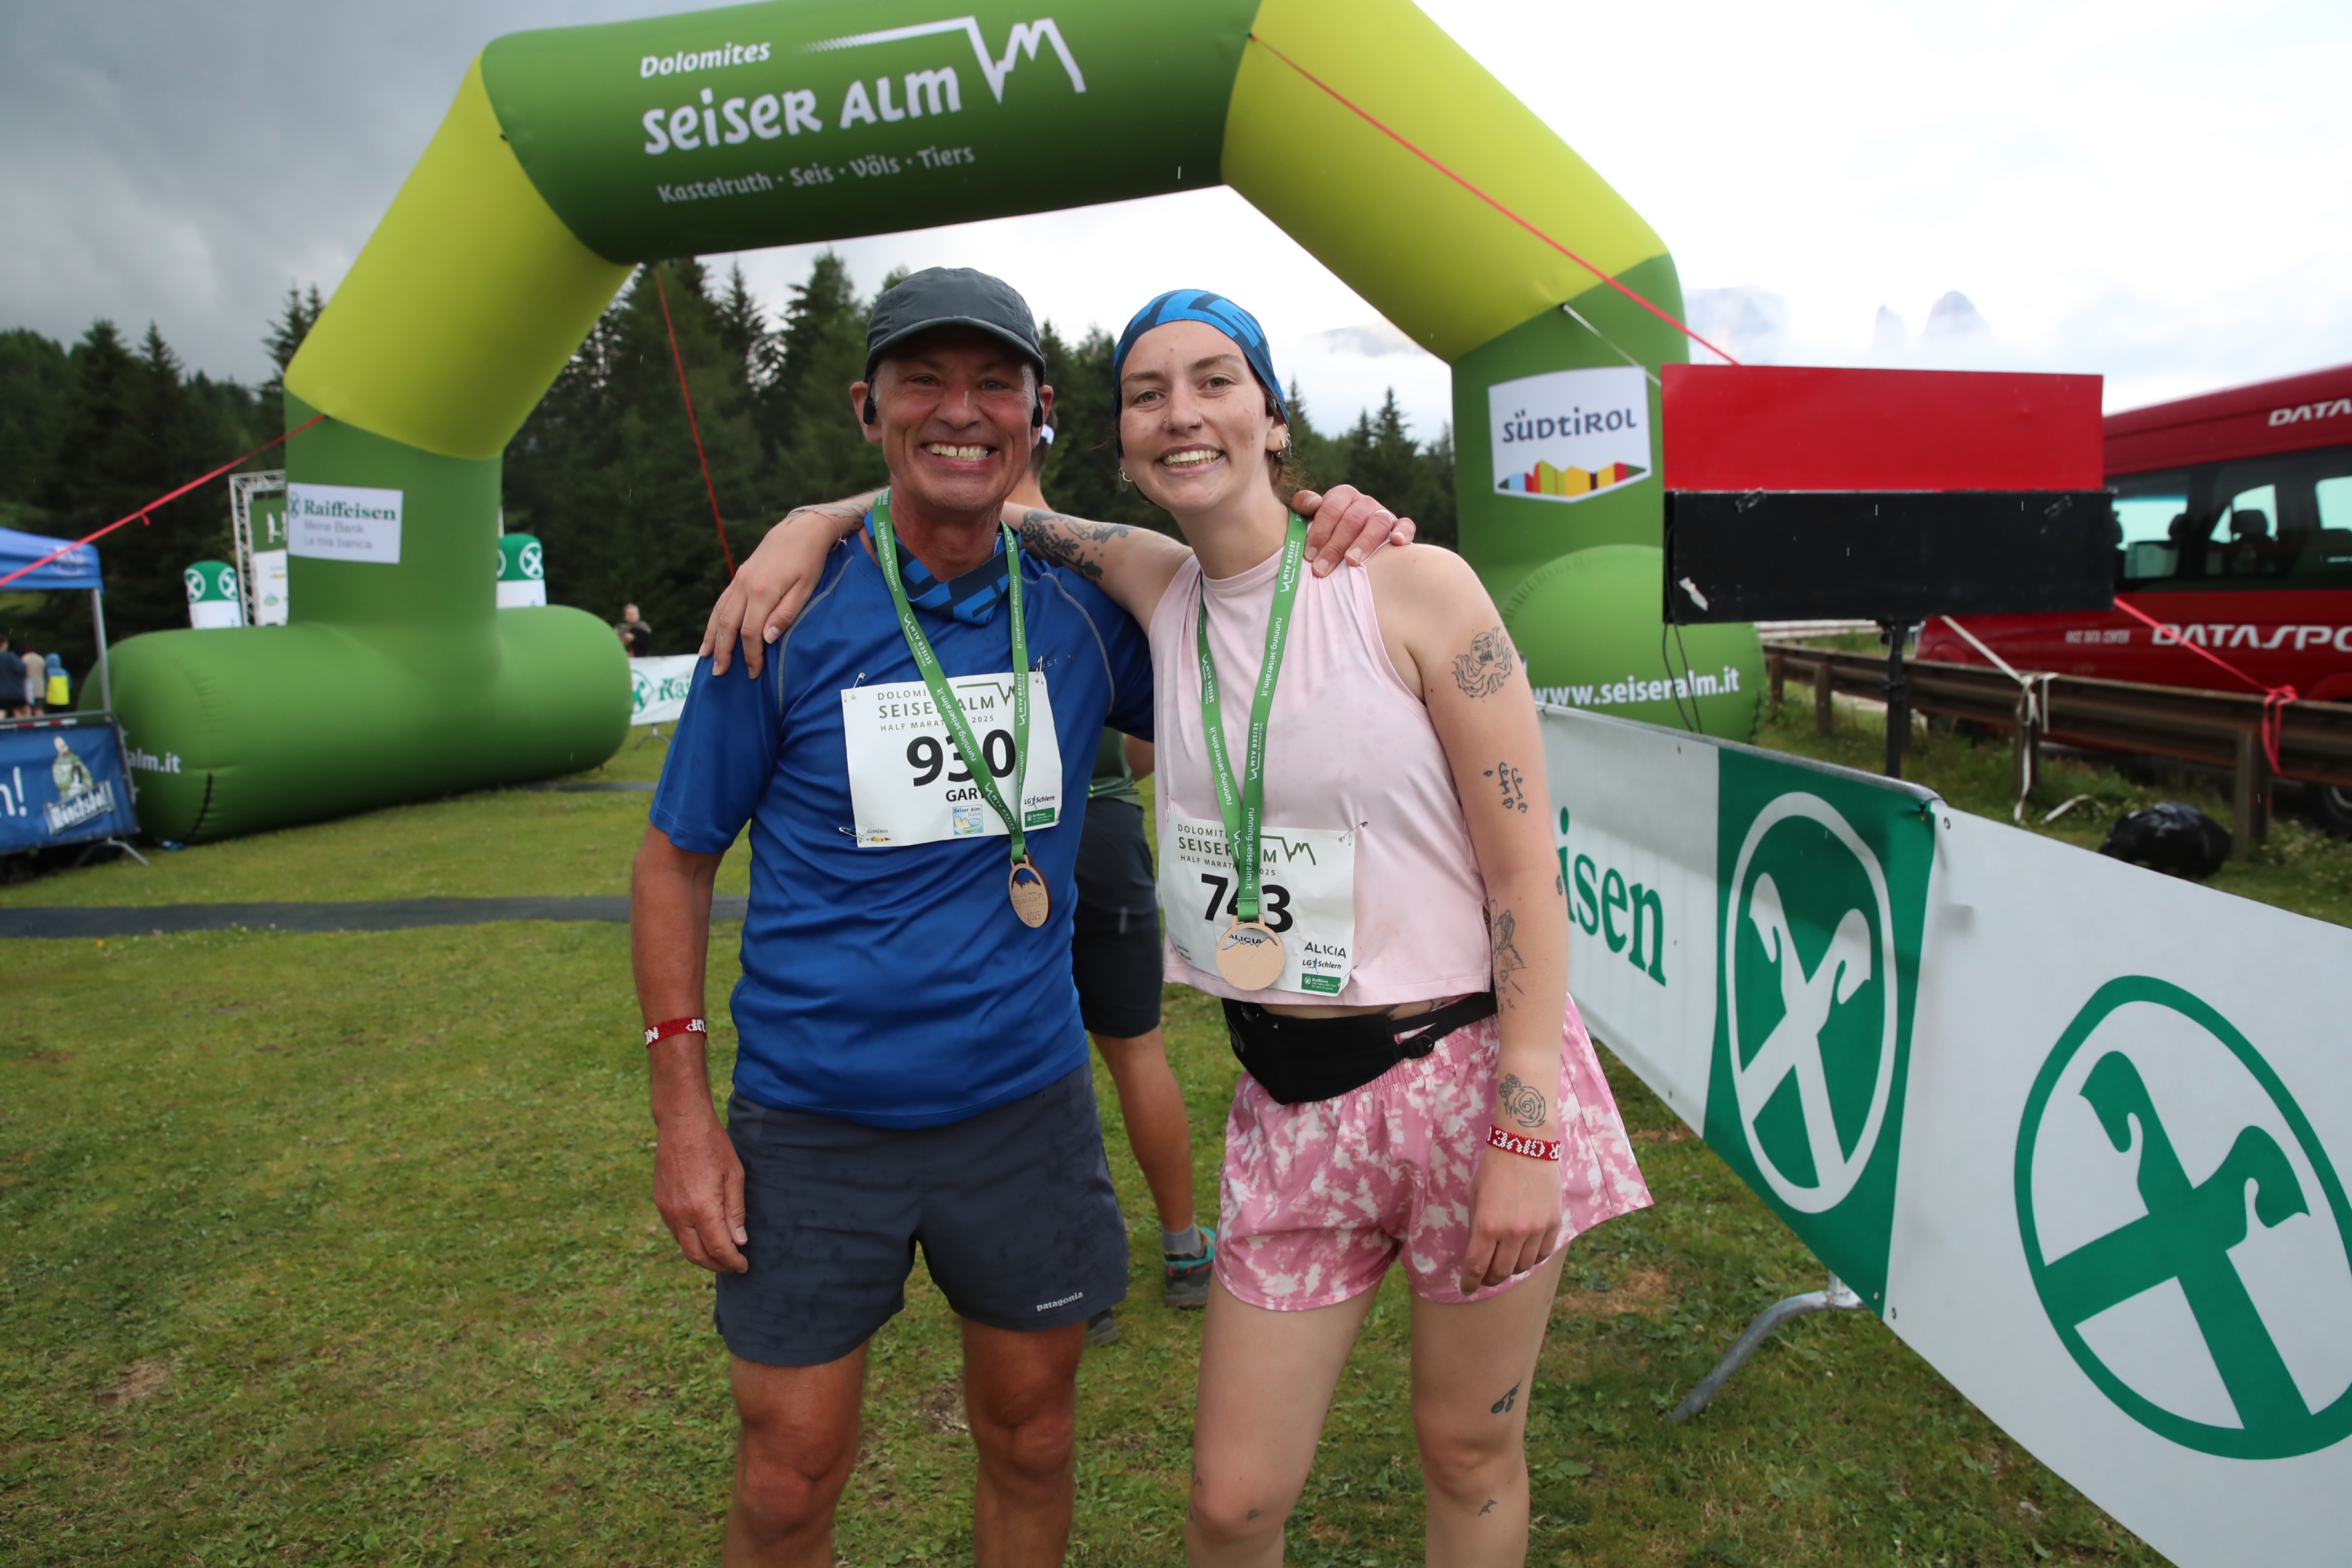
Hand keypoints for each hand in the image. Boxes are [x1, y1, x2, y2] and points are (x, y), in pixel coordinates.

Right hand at [652, 1106, 749, 1273]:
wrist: (681, 1123)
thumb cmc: (713, 1145)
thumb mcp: (734, 1176)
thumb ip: (735, 1212)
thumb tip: (739, 1241)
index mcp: (702, 1208)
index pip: (718, 1248)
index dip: (732, 1262)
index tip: (743, 1266)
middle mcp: (680, 1214)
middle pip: (697, 1255)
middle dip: (716, 1265)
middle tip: (733, 1265)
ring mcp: (667, 1209)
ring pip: (683, 1245)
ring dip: (702, 1255)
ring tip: (720, 1253)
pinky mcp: (660, 1202)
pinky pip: (675, 1231)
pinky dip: (690, 1240)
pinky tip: (703, 1234)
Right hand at [700, 502, 863, 676]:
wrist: (799, 530)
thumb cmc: (808, 562)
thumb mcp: (805, 589)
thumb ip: (786, 614)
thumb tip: (765, 638)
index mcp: (763, 592)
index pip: (750, 632)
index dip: (750, 655)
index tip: (753, 672)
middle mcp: (745, 586)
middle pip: (727, 625)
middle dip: (723, 651)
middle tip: (719, 674)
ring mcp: (739, 581)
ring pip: (718, 613)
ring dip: (711, 637)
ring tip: (705, 658)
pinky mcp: (738, 577)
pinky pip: (720, 602)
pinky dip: (712, 620)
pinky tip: (710, 633)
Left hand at [1294, 484, 1415, 576]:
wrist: (1350, 545)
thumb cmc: (1327, 534)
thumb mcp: (1311, 518)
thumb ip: (1304, 507)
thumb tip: (1313, 503)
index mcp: (1343, 496)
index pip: (1330, 509)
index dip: (1319, 531)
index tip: (1309, 555)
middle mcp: (1364, 502)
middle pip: (1352, 519)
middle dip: (1335, 545)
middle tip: (1321, 568)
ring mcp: (1383, 514)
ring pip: (1377, 522)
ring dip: (1364, 542)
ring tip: (1352, 561)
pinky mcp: (1400, 527)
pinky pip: (1406, 525)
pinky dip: (1403, 532)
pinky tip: (1396, 543)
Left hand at [1457, 1132, 1562, 1293]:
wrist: (1526, 1145)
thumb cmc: (1494, 1168)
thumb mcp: (1475, 1196)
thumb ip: (1477, 1226)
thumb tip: (1478, 1252)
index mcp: (1488, 1225)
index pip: (1476, 1266)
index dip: (1469, 1282)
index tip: (1466, 1288)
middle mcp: (1513, 1232)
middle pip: (1501, 1272)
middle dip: (1489, 1279)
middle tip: (1484, 1277)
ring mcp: (1537, 1229)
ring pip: (1523, 1266)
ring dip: (1511, 1269)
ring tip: (1504, 1262)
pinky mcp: (1554, 1223)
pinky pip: (1543, 1254)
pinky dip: (1531, 1259)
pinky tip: (1524, 1253)